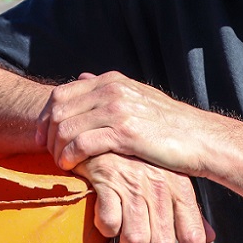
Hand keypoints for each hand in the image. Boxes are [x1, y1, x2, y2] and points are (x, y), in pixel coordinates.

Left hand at [36, 71, 208, 173]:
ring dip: (56, 148)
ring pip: (66, 127)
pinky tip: (71, 167)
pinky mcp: (125, 133)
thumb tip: (80, 76)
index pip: (62, 93)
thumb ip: (106, 88)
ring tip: (60, 162)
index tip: (43, 137)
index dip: (46, 116)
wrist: (199, 138)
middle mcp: (112, 90)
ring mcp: (118, 110)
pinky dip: (70, 156)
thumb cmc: (166, 124)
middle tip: (47, 153)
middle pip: (59, 110)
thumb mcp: (136, 96)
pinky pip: (82, 143)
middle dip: (47, 133)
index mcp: (111, 80)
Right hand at [74, 153, 214, 242]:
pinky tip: (105, 217)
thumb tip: (208, 237)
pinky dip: (106, 228)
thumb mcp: (168, 177)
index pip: (192, 235)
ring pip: (137, 239)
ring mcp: (134, 183)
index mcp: (179, 185)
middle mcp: (160, 184)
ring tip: (120, 240)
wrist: (105, 128)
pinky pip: (110, 224)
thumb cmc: (137, 157)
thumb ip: (188, 209)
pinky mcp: (108, 180)